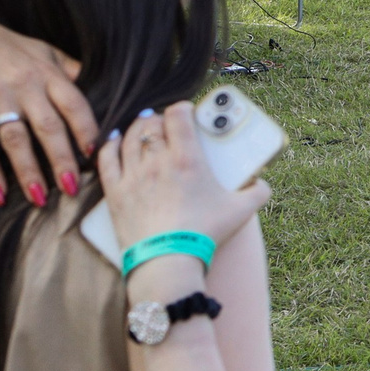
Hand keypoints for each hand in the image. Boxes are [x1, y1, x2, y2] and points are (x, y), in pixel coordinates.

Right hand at [0, 18, 94, 207]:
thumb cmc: (12, 49)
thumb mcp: (46, 52)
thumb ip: (70, 73)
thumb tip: (103, 89)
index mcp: (48, 73)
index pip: (74, 104)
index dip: (87, 129)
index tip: (96, 154)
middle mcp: (25, 85)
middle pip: (48, 126)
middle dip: (62, 160)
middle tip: (72, 189)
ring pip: (16, 139)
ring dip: (28, 171)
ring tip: (40, 198)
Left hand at [98, 102, 271, 252]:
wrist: (168, 262)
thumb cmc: (204, 235)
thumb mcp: (240, 212)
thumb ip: (257, 193)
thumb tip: (262, 186)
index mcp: (188, 160)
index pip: (178, 116)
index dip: (182, 107)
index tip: (186, 111)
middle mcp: (158, 162)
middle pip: (152, 124)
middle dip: (159, 119)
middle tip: (165, 123)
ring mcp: (134, 176)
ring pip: (129, 137)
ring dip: (137, 128)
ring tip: (143, 128)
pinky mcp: (116, 193)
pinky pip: (107, 159)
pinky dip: (110, 146)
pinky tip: (115, 143)